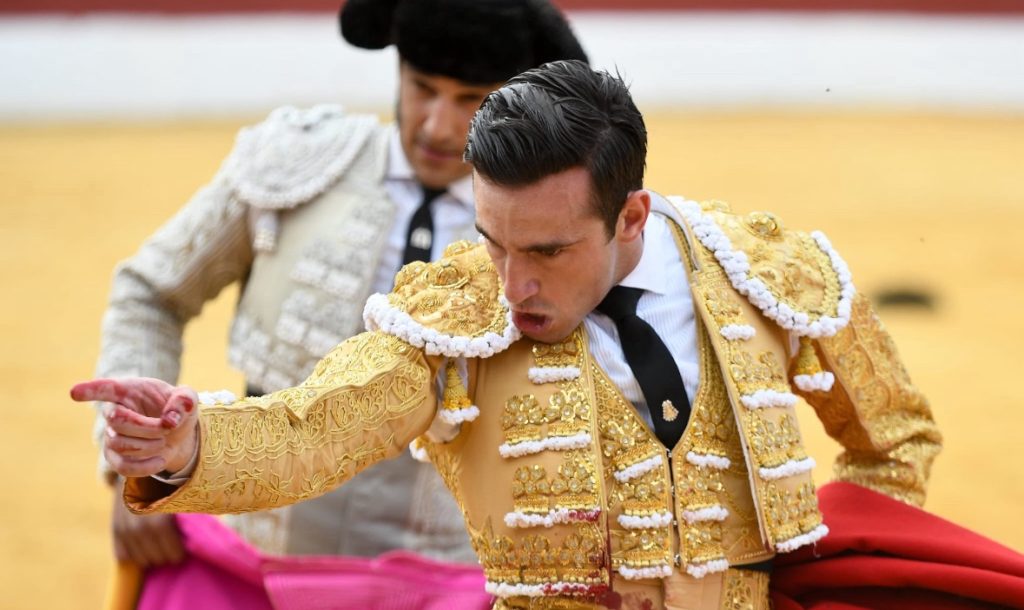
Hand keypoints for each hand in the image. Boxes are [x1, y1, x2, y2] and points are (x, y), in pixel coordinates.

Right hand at [70, 378, 198, 476]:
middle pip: (117, 420)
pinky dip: (145, 467)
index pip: (105, 388)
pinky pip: (122, 467)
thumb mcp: (187, 399)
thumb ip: (183, 401)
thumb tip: (171, 419)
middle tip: (167, 428)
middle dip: (147, 427)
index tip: (74, 393)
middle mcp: (113, 411)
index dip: (90, 391)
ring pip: (120, 444)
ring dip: (149, 446)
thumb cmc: (176, 409)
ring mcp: (111, 435)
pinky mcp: (114, 457)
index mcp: (128, 391)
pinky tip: (161, 459)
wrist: (176, 433)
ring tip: (164, 441)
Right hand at [111, 477, 184, 566]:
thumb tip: (195, 536)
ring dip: (151, 560)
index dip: (175, 550)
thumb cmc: (165, 485)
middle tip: (172, 556)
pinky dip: (134, 558)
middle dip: (164, 558)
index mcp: (155, 508)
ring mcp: (122, 525)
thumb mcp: (177, 493)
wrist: (136, 472)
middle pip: (152, 552)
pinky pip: (122, 555)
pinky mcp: (114, 529)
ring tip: (160, 555)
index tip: (182, 554)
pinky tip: (144, 552)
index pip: (165, 538)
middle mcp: (136, 519)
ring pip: (138, 557)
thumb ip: (185, 513)